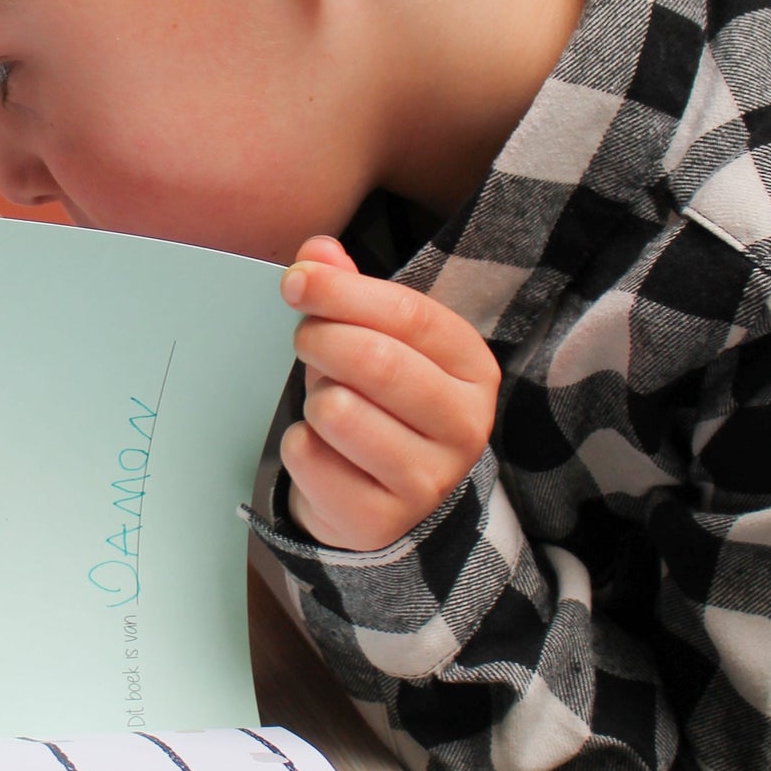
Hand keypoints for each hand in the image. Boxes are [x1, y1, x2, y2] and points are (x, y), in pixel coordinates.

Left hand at [278, 235, 499, 551]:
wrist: (378, 500)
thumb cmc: (378, 403)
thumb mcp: (374, 339)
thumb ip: (348, 290)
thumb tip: (317, 251)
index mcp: (474, 368)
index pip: (409, 314)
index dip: (344, 291)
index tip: (297, 281)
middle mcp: (467, 426)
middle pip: (376, 359)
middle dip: (321, 338)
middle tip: (304, 339)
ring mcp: (429, 480)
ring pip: (339, 410)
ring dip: (314, 397)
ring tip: (327, 403)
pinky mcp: (381, 520)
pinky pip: (311, 458)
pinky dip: (299, 444)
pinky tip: (322, 451)